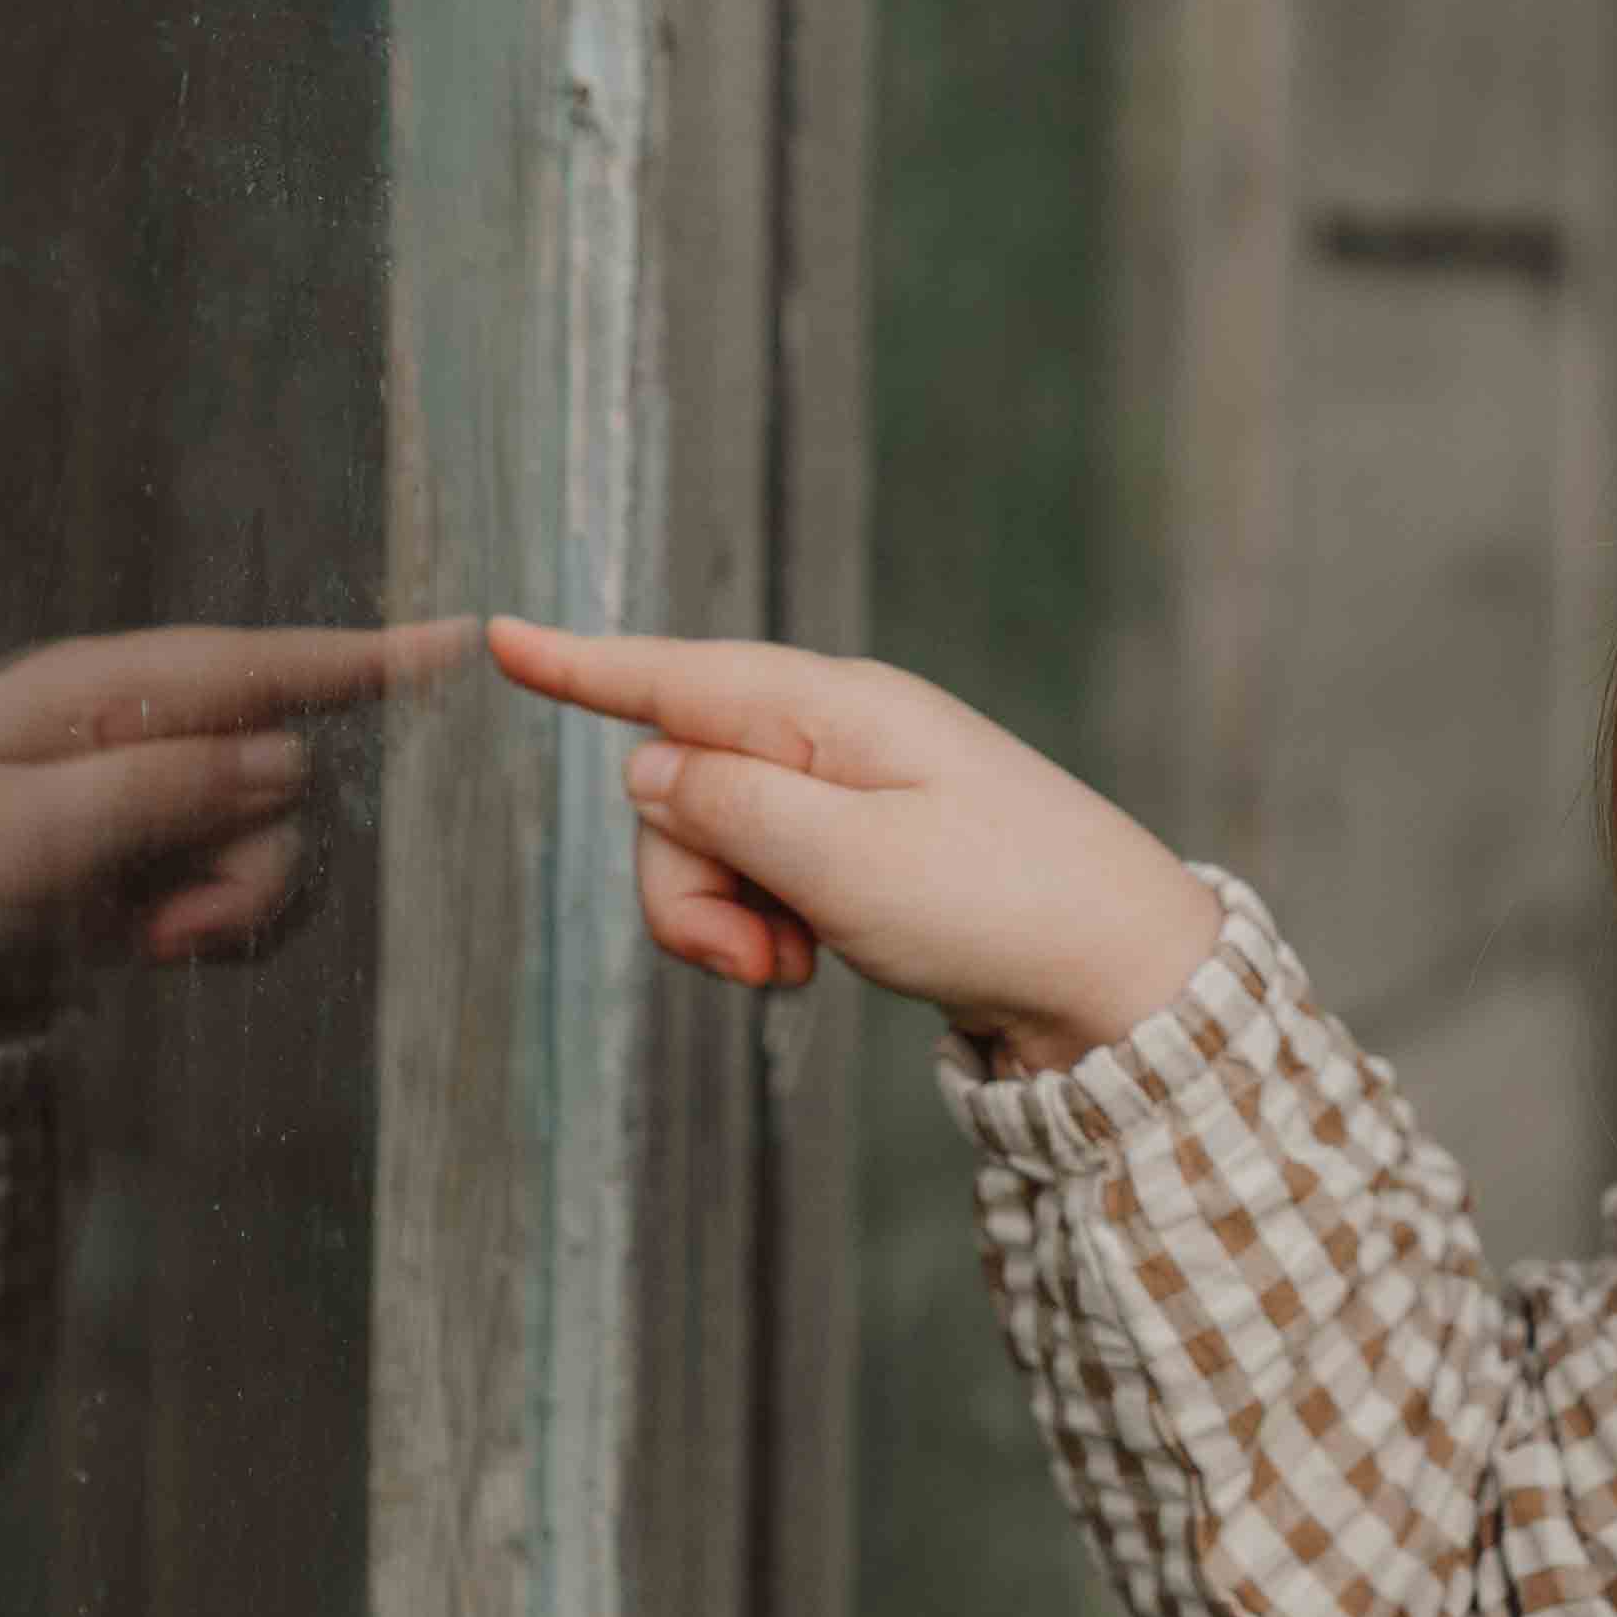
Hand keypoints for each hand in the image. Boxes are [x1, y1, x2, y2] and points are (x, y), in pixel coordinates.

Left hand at [0, 620, 476, 1040]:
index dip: (363, 659)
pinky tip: (155, 953)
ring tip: (147, 946)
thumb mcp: (21, 834)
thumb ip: (157, 792)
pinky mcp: (159, 869)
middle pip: (283, 779)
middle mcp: (143, 736)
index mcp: (100, 692)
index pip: (257, 665)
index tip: (464, 640)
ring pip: (278, 843)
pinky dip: (225, 932)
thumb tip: (288, 760)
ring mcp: (154, 805)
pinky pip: (253, 893)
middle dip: (247, 864)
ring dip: (231, 909)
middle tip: (164, 929)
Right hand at [480, 621, 1222, 1073]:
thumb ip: (730, 808)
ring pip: (709, 843)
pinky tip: (816, 963)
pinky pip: (760, 876)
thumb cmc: (1001, 910)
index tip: (497, 635)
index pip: (677, 675)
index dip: (581, 665)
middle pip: (675, 787)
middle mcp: (834, 736)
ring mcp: (848, 793)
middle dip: (684, 882)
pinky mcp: (861, 850)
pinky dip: (764, 928)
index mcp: (832, 711)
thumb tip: (646, 767)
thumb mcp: (847, 862)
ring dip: (726, 919)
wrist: (1120, 980)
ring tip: (799, 965)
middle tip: (762, 957)